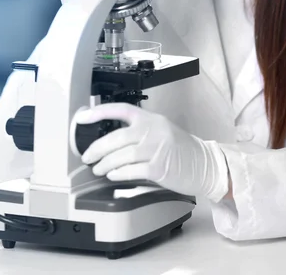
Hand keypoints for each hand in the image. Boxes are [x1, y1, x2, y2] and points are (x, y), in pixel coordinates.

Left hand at [75, 103, 228, 201]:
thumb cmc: (180, 149)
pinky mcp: (159, 168)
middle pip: (117, 137)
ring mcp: (157, 149)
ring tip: (98, 169)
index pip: (122, 109)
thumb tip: (109, 139)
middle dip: (97, 148)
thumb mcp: (160, 131)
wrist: (203, 164)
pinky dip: (119, 174)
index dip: (100, 112)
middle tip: (87, 156)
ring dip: (105, 164)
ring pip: (122, 155)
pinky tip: (113, 176)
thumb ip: (139, 131)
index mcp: (151, 119)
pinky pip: (132, 171)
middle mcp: (153, 131)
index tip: (83, 117)